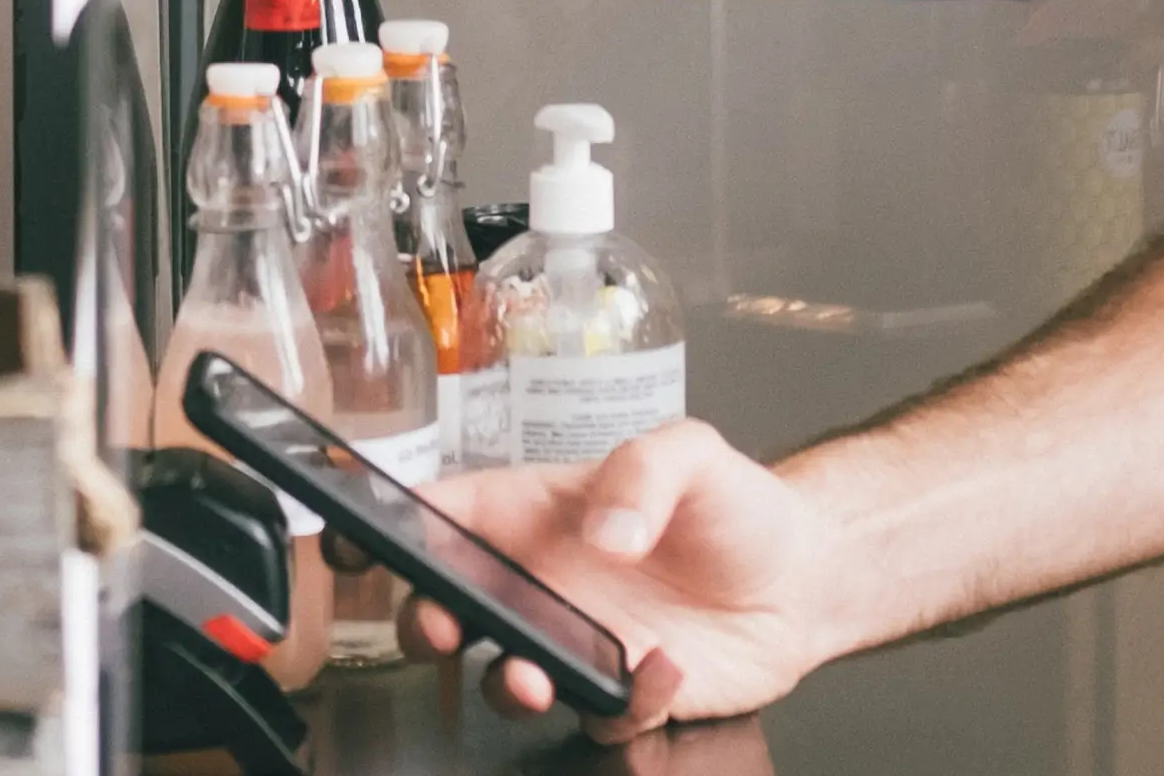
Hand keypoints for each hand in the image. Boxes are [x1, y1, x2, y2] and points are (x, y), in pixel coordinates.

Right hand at [397, 421, 842, 742]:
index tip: (358, 542)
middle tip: (441, 627)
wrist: (805, 577)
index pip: (441, 515)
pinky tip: (664, 668)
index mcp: (532, 513)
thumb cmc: (734, 505)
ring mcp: (574, 640)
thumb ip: (645, 471)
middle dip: (423, 623)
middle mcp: (540, 581)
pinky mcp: (620, 690)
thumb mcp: (693, 451)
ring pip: (504, 677)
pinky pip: (600, 712)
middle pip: (445, 607)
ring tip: (533, 676)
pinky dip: (623, 701)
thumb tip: (606, 530)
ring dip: (506, 684)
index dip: (385, 527)